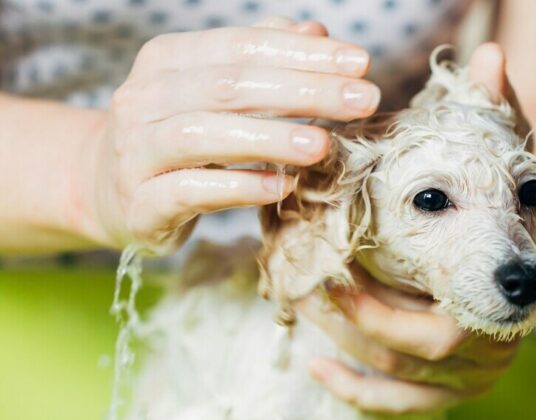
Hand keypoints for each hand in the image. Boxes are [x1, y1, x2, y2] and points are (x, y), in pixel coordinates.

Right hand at [81, 18, 379, 252]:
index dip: (303, 53)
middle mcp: (144, 98)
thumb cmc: (178, 136)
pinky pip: (189, 191)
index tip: (361, 63)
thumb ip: (261, 60)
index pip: (242, 46)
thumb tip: (317, 33)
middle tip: (362, 101)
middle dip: (304, 91)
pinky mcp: (139, 203)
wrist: (107, 190)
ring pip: (202, 135)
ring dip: (270, 138)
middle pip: (228, 86)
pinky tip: (281, 187)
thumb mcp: (213, 91)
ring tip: (323, 145)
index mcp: (167, 60)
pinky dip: (237, 187)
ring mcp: (135, 151)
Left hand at [299, 44, 524, 414]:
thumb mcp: (506, 152)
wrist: (531, 241)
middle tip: (301, 282)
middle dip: (348, 322)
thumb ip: (498, 112)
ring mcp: (477, 373)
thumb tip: (488, 57)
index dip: (376, 307)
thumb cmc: (509, 196)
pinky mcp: (455, 386)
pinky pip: (401, 403)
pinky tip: (316, 364)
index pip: (437, 325)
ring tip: (300, 304)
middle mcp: (496, 346)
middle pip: (409, 356)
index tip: (328, 270)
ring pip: (399, 380)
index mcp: (508, 297)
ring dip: (343, 344)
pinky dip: (356, 389)